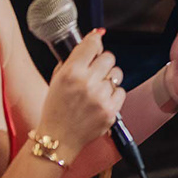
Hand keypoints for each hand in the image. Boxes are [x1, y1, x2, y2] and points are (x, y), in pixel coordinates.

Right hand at [36, 27, 123, 156]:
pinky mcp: (111, 110)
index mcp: (71, 72)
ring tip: (96, 89)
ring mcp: (101, 98)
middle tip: (94, 71)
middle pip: (109, 57)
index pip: (92, 44)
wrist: (58, 138)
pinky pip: (121, 91)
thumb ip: (73, 58)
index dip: (95, 42)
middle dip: (102, 62)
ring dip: (108, 78)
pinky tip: (100, 100)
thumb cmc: (56, 108)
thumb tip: (93, 38)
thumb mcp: (57, 79)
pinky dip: (113, 95)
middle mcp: (87, 83)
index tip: (96, 42)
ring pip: (116, 74)